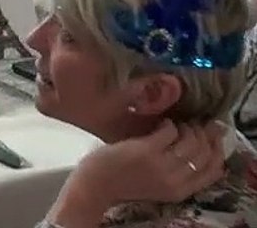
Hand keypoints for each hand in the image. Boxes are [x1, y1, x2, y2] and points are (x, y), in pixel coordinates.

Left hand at [49, 121, 226, 223]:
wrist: (96, 185)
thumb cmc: (125, 181)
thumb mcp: (159, 184)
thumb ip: (178, 171)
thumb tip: (198, 145)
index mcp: (181, 191)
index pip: (214, 170)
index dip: (218, 150)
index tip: (214, 137)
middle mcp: (175, 180)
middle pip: (204, 153)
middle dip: (205, 135)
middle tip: (197, 124)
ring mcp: (161, 164)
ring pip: (190, 141)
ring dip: (188, 128)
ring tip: (180, 124)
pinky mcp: (146, 150)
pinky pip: (169, 131)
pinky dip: (169, 124)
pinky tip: (162, 122)